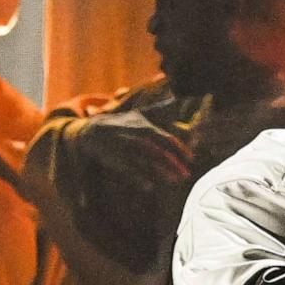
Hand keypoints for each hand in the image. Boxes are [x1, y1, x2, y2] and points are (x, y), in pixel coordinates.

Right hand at [75, 110, 192, 189]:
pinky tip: (149, 187)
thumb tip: (178, 97)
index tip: (191, 159)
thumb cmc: (123, 123)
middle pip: (159, 152)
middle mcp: (137, 138)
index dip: (180, 149)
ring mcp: (126, 149)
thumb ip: (161, 109)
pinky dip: (138, 178)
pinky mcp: (115, 159)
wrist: (93, 131)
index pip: (167, 139)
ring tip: (173, 181)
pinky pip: (128, 170)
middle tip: (187, 175)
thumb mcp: (141, 114)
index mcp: (145, 128)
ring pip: (145, 162)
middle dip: (174, 164)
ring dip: (161, 173)